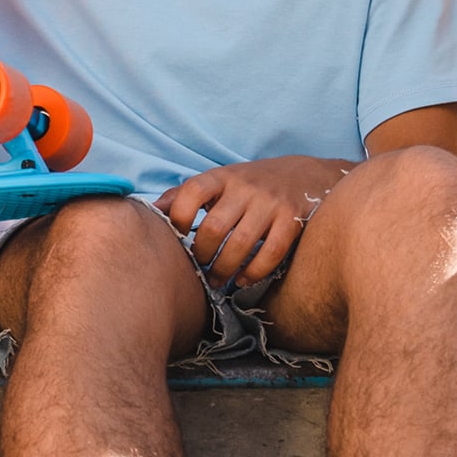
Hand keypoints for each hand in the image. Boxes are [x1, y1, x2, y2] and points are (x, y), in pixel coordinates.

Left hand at [154, 156, 345, 287]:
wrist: (306, 174)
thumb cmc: (251, 183)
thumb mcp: (219, 181)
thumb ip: (186, 194)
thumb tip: (151, 210)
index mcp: (222, 176)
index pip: (192, 191)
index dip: (178, 217)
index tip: (177, 237)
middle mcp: (246, 187)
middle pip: (215, 226)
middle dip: (202, 254)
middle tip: (199, 268)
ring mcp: (271, 203)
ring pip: (242, 243)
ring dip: (225, 269)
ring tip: (217, 281)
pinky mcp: (292, 219)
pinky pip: (271, 252)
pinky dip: (255, 271)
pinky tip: (244, 279)